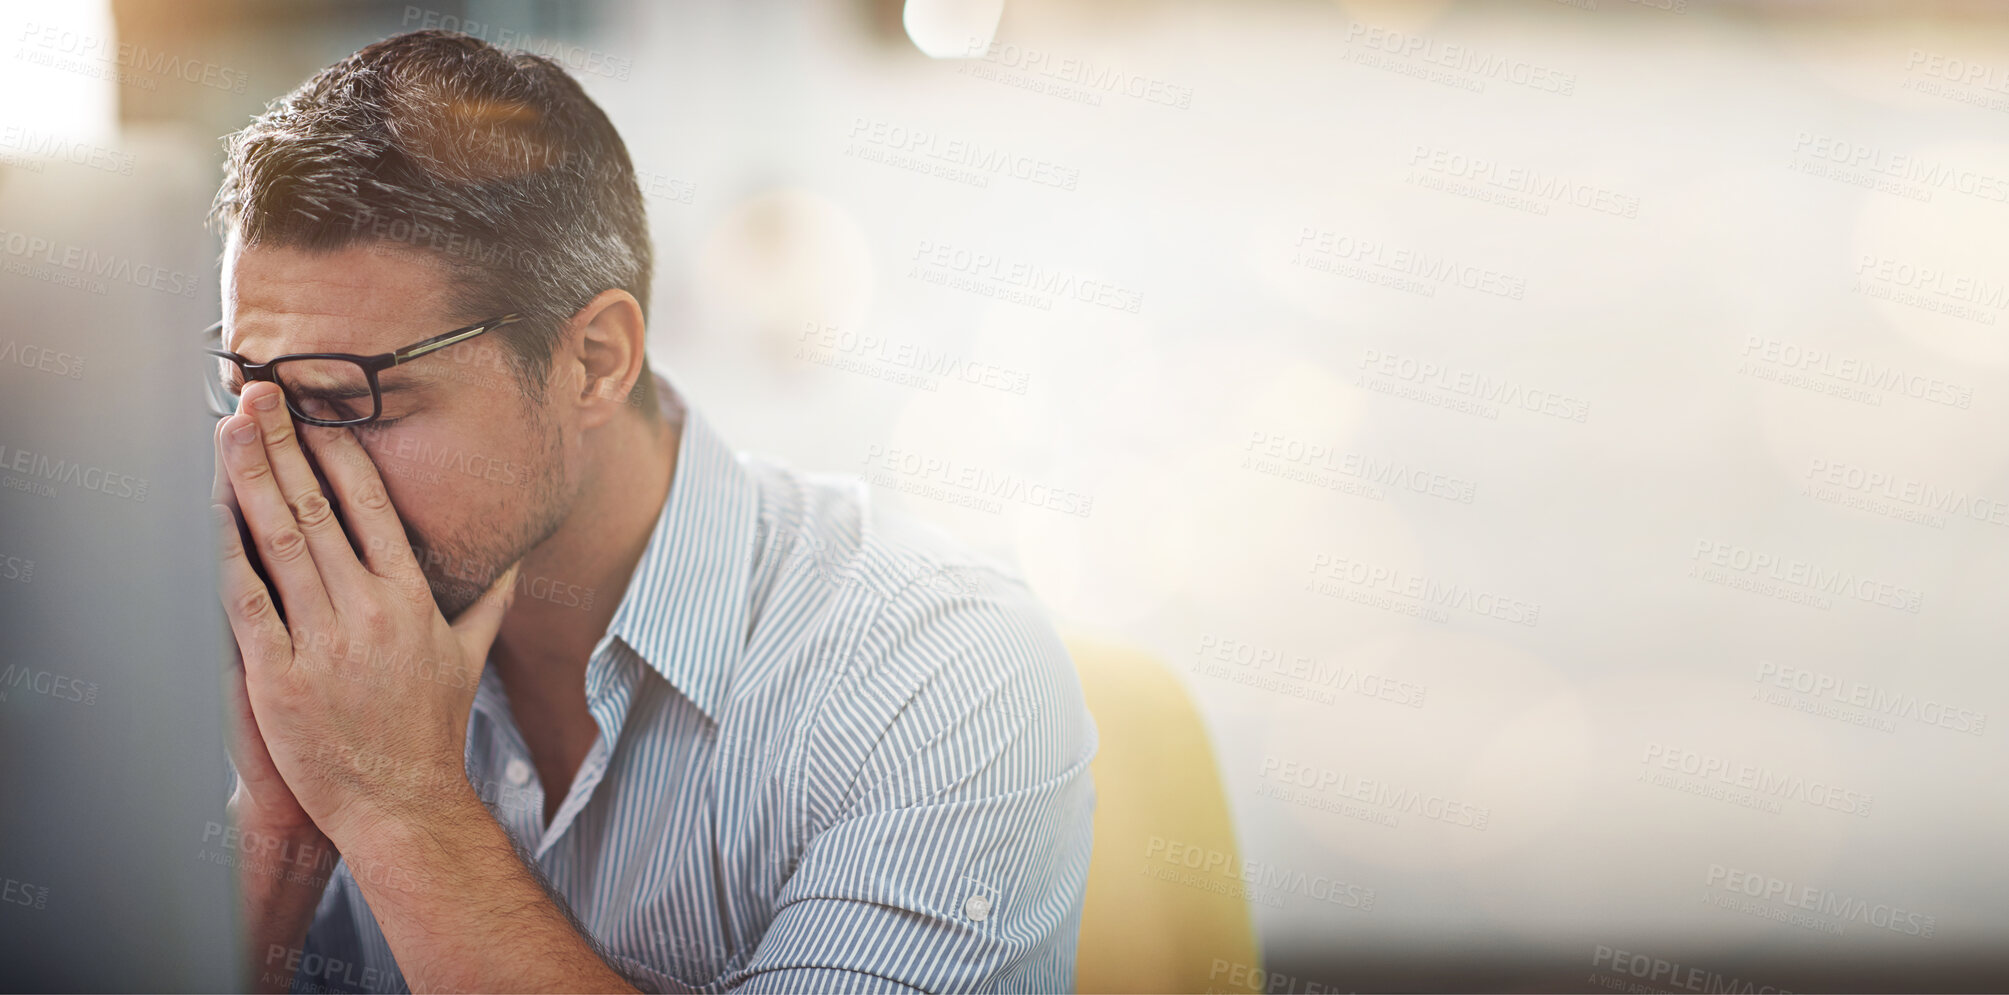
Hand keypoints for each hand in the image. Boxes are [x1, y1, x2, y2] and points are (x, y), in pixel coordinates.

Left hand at [213, 381, 519, 847]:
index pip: (373, 505)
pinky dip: (224, 551)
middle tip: (261, 393)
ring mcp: (323, 641)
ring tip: (229, 427)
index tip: (318, 410)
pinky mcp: (280, 675)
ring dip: (250, 478)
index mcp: (411, 598)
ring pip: (279, 541)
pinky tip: (208, 511)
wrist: (402, 803)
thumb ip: (488, 603)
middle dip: (286, 444)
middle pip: (318, 508)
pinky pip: (246, 601)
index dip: (340, 451)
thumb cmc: (431, 731)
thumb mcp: (469, 659)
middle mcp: (369, 610)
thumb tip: (514, 562)